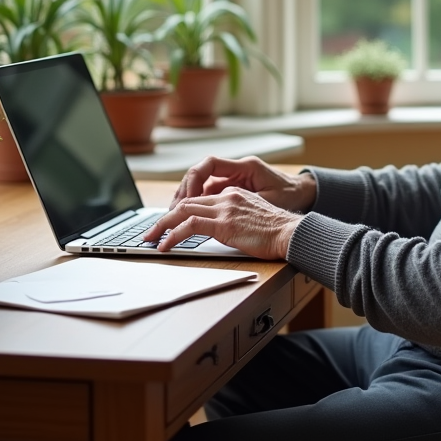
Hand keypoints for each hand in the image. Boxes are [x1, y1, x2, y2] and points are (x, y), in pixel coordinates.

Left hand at [142, 187, 302, 259]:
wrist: (291, 233)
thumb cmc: (278, 232)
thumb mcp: (254, 219)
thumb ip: (237, 220)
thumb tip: (226, 232)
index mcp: (233, 194)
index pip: (199, 199)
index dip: (179, 211)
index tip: (168, 224)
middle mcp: (226, 197)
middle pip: (186, 202)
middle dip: (164, 218)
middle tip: (150, 232)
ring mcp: (224, 208)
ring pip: (183, 211)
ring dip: (162, 226)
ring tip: (150, 239)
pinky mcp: (224, 223)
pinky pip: (189, 226)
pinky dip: (172, 235)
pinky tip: (165, 246)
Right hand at [171, 155, 316, 212]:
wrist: (304, 194)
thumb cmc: (290, 196)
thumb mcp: (269, 201)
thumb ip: (245, 202)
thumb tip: (221, 208)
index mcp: (245, 167)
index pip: (210, 164)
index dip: (194, 180)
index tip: (187, 199)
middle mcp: (237, 169)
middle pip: (200, 173)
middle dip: (184, 191)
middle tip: (172, 210)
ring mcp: (234, 177)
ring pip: (202, 183)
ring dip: (187, 197)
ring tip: (174, 214)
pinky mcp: (233, 188)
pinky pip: (209, 192)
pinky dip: (197, 202)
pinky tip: (188, 216)